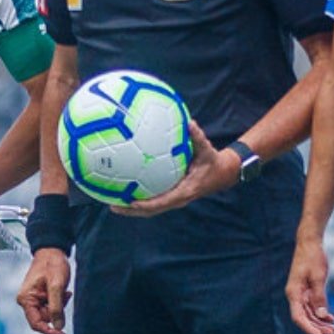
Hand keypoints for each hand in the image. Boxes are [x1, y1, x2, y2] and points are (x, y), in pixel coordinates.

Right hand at [17, 247, 71, 333]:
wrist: (53, 251)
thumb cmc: (52, 264)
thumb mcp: (56, 286)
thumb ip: (56, 307)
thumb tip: (58, 327)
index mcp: (26, 299)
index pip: (35, 323)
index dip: (49, 331)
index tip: (62, 333)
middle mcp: (27, 301)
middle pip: (44, 318)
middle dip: (57, 311)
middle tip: (65, 296)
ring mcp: (33, 299)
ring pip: (50, 313)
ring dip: (60, 305)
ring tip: (65, 291)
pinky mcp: (41, 297)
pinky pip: (51, 306)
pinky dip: (60, 301)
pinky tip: (64, 291)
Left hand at [111, 121, 237, 217]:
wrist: (222, 174)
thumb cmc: (212, 162)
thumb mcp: (207, 150)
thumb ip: (198, 137)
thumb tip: (190, 123)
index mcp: (184, 192)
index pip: (162, 202)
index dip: (145, 204)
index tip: (130, 202)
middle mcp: (177, 199)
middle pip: (151, 210)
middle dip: (131, 210)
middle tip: (112, 205)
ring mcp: (173, 199)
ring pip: (150, 208)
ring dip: (131, 208)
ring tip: (112, 201)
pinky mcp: (171, 195)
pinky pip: (153, 200)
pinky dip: (139, 198)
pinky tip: (126, 189)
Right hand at [285, 237, 333, 333]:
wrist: (310, 242)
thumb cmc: (312, 257)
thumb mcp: (318, 276)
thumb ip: (319, 297)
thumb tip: (321, 315)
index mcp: (294, 292)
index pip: (298, 317)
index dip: (308, 328)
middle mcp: (295, 295)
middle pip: (304, 317)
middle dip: (317, 327)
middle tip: (332, 333)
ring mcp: (300, 293)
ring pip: (309, 313)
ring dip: (320, 322)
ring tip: (333, 328)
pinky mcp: (306, 290)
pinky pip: (312, 306)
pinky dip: (320, 313)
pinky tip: (330, 318)